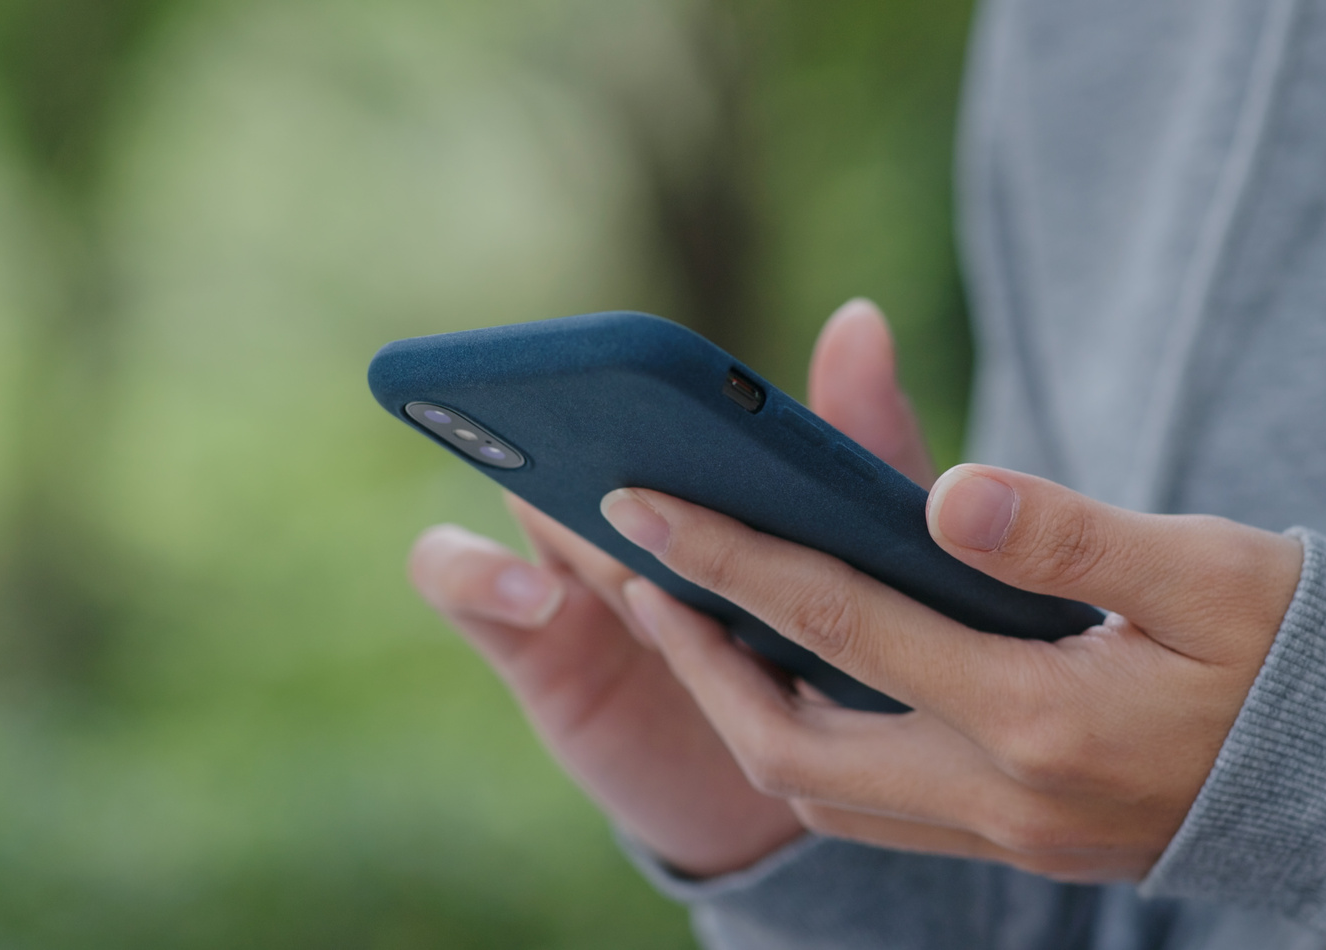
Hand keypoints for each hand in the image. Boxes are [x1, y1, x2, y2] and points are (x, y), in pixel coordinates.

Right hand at [408, 299, 930, 875]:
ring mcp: (567, 565)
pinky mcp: (527, 640)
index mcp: (700, 464)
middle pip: (581, 436)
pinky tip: (541, 596)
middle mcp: (623, 503)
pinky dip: (479, 574)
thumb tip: (860, 319)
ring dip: (556, 504)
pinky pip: (460, 583)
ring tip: (594, 531)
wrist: (794, 787)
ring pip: (522, 496)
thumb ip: (857, 445)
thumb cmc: (833, 654)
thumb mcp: (865, 552)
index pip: (653, 389)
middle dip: (591, 430)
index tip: (650, 366)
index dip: (641, 371)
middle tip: (612, 435)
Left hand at [601, 460, 1302, 881]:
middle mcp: (1005, 794)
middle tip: (637, 573)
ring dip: (743, 709)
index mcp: (1041, 717)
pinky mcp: (1020, 839)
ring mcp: (1009, 832)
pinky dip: (812, 742)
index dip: (730, 558)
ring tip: (698, 619)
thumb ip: (1071, 537)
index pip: (841, 625)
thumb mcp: (1208, 572)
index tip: (642, 503)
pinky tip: (803, 679)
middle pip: (792, 744)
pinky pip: (875, 807)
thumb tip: (948, 494)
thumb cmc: (1300, 655)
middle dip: (695, 659)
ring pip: (823, 792)